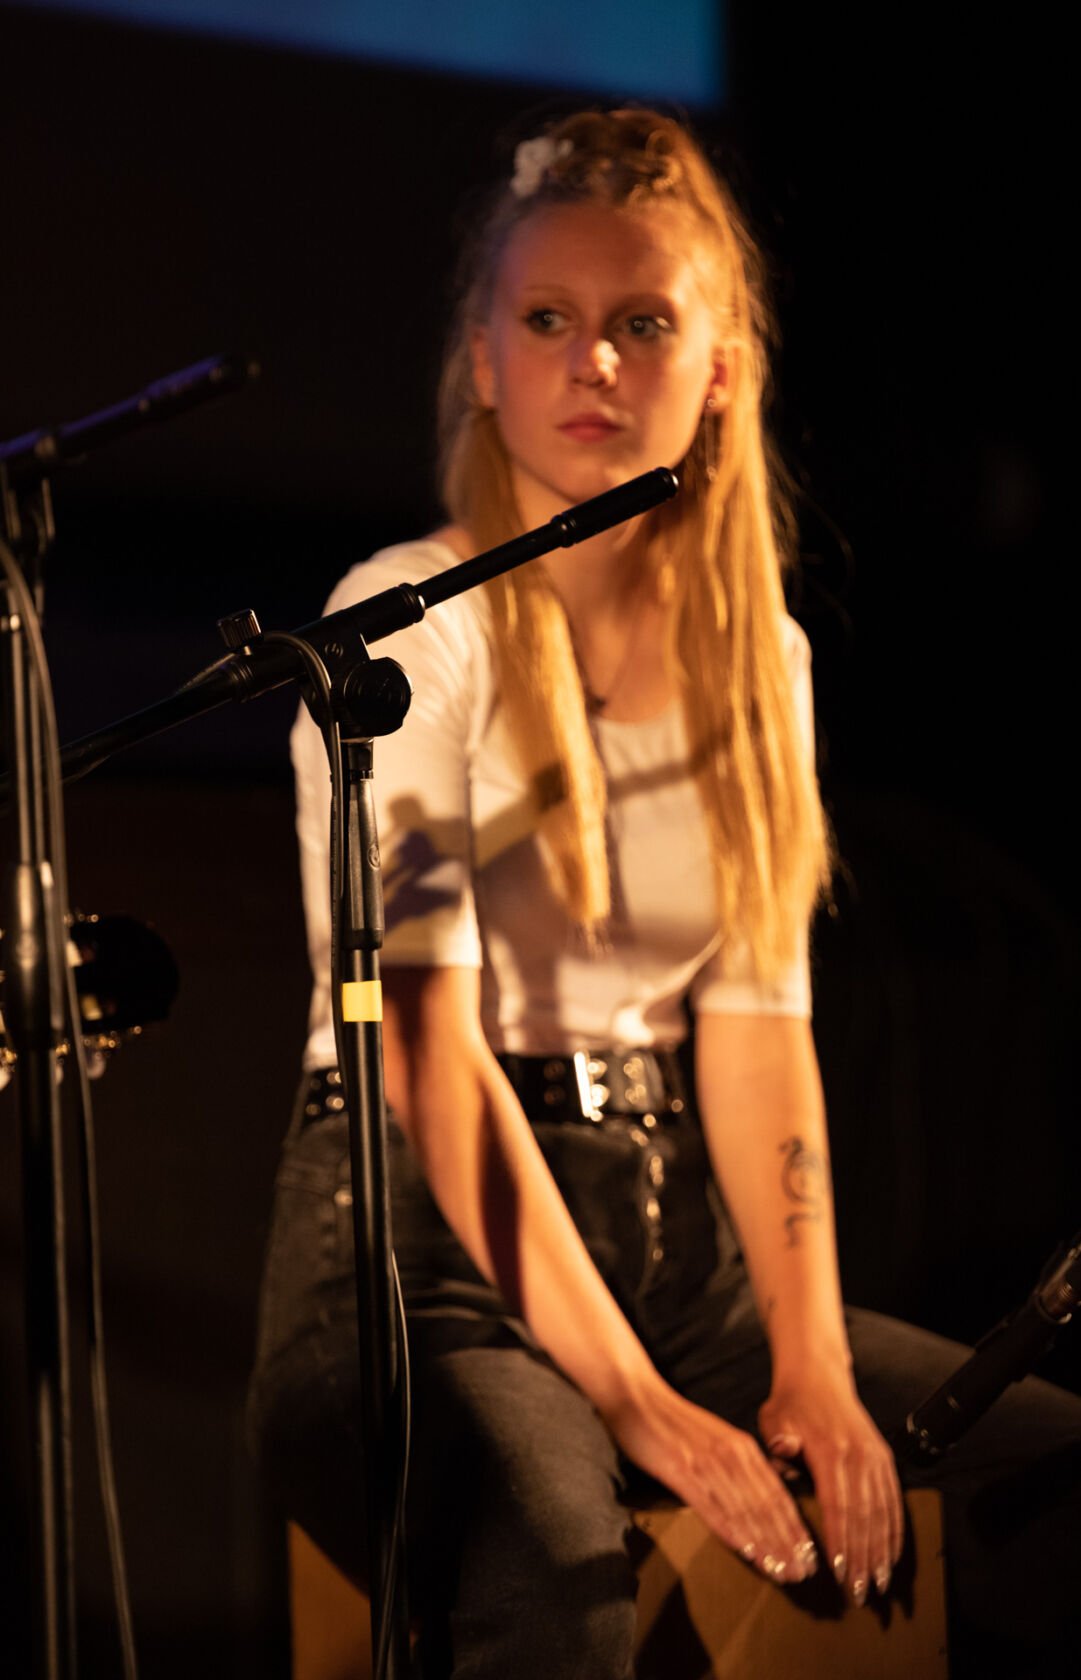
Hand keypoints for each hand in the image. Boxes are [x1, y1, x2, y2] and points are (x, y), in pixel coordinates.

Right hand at [603, 1381, 818, 1584]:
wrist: (637, 1396)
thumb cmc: (673, 1421)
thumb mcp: (715, 1437)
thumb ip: (737, 1462)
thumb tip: (757, 1493)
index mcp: (742, 1447)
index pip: (776, 1494)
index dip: (794, 1527)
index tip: (808, 1555)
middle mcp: (731, 1456)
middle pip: (766, 1506)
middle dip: (787, 1543)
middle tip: (802, 1573)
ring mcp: (707, 1464)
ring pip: (745, 1511)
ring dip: (766, 1545)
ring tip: (782, 1571)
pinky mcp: (682, 1472)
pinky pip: (712, 1508)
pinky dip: (733, 1532)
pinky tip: (745, 1552)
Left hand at [759, 1368, 903, 1604]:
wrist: (819, 1374)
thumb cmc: (790, 1403)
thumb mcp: (774, 1419)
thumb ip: (778, 1445)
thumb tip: (783, 1457)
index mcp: (830, 1450)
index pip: (837, 1506)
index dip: (841, 1542)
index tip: (841, 1574)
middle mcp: (858, 1455)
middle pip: (864, 1517)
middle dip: (864, 1559)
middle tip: (861, 1595)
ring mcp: (875, 1457)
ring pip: (882, 1512)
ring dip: (882, 1552)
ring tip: (880, 1585)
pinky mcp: (884, 1458)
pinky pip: (894, 1500)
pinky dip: (895, 1530)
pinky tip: (893, 1555)